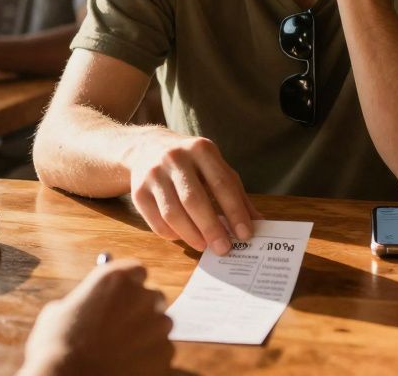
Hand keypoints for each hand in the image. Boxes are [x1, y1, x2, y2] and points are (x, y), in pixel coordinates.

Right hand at [20, 260, 173, 375]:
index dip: (129, 286)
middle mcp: (142, 295)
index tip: (122, 297)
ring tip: (122, 349)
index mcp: (116, 277)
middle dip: (140, 310)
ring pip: (160, 324)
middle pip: (153, 296)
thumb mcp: (58, 312)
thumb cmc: (58, 345)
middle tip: (122, 327)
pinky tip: (127, 364)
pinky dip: (150, 356)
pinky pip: (162, 349)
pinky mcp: (165, 351)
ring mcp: (157, 323)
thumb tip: (83, 305)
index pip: (136, 271)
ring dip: (147, 333)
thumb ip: (81, 302)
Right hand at [125, 133, 261, 254]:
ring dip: (191, 235)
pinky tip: (184, 238)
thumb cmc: (191, 163)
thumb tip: (259, 223)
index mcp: (201, 149)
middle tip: (224, 249)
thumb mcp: (216, 168)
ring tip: (205, 246)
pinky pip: (156, 221)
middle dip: (212, 228)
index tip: (246, 234)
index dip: (235, 211)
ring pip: (173, 213)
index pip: (222, 183)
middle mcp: (175, 158)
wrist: (148, 148)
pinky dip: (172, 235)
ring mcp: (153, 174)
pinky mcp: (138, 191)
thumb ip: (236, 194)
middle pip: (194, 200)